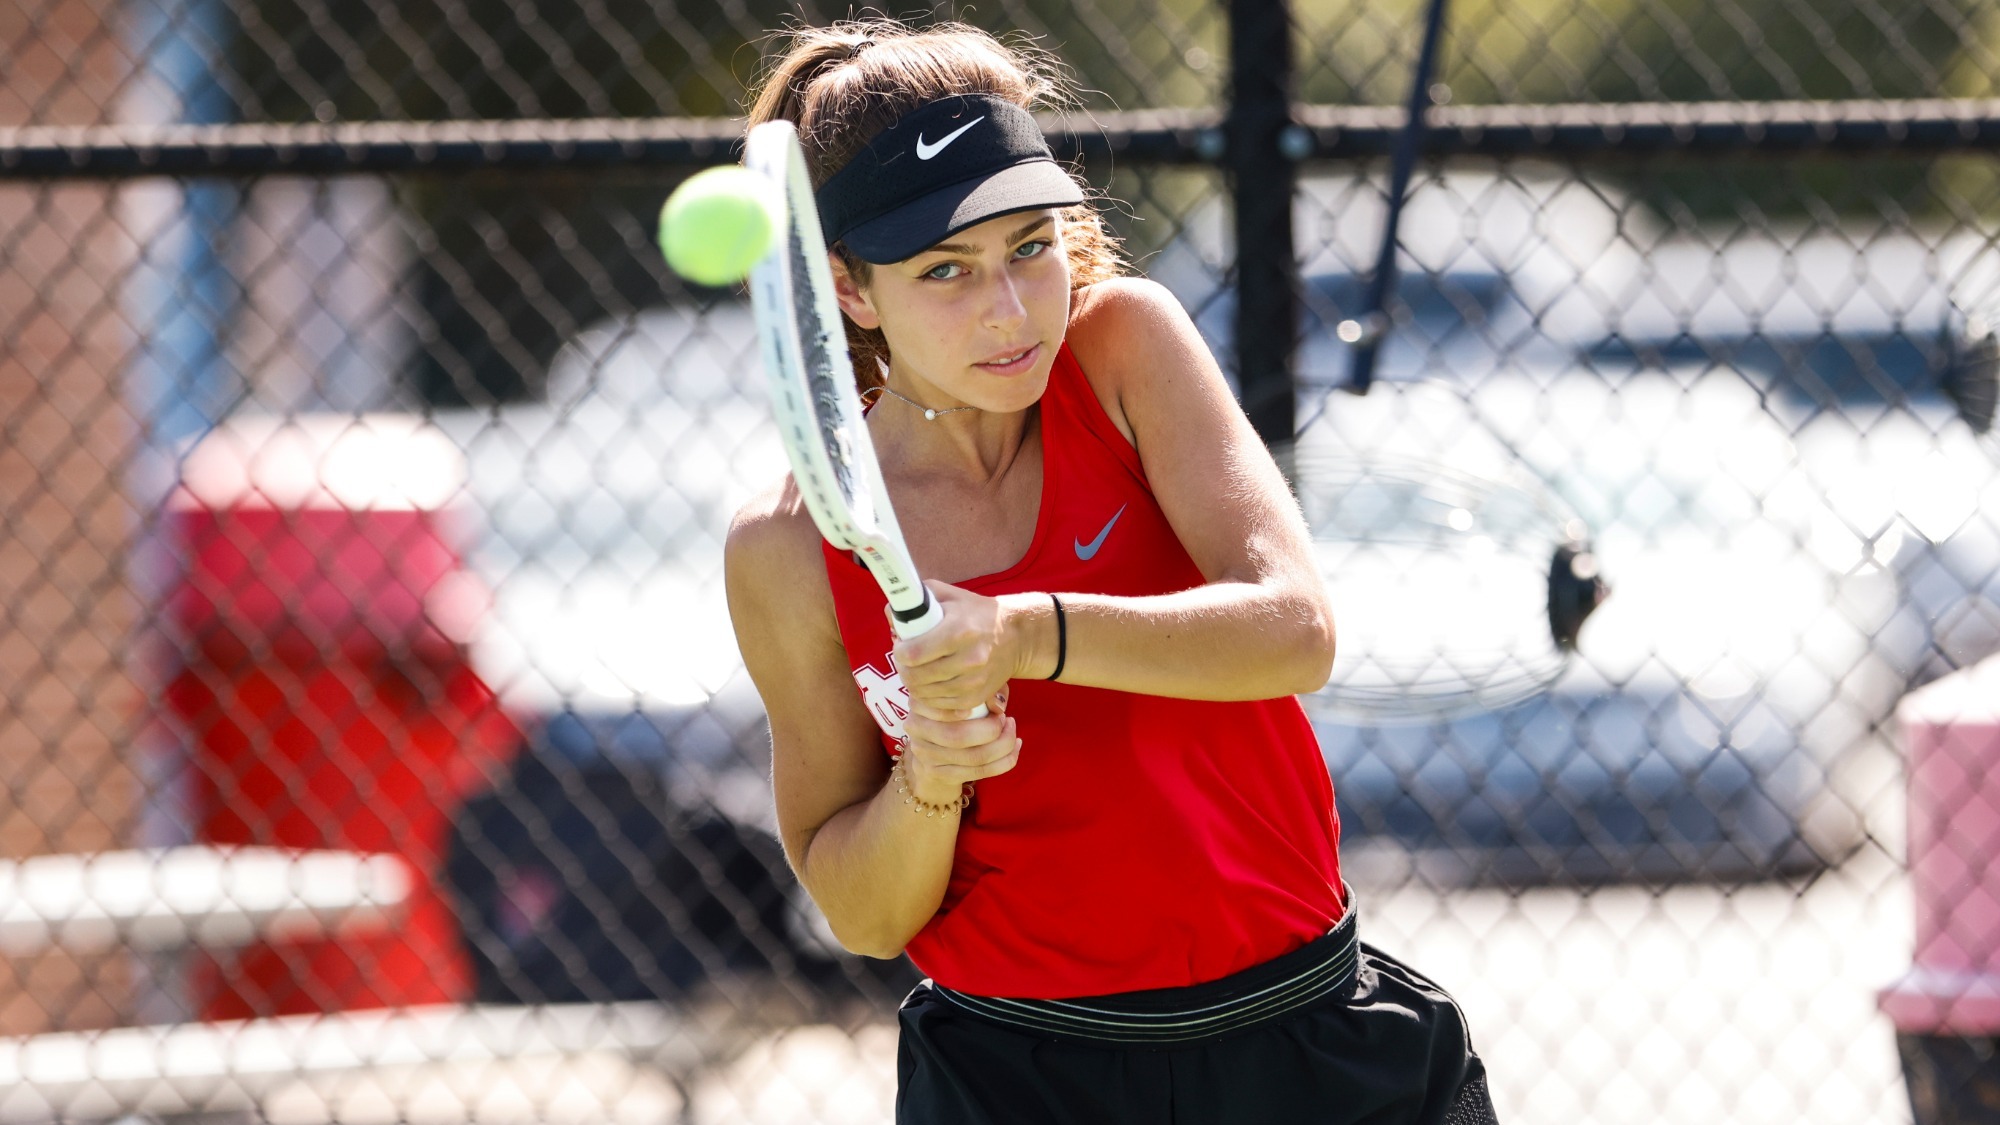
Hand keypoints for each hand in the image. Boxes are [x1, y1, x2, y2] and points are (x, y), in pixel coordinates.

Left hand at [891, 580, 1033, 719]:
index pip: (913, 653)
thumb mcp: (949, 596)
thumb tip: (890, 614)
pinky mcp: (976, 698)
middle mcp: (968, 659)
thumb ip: (917, 600)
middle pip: (915, 677)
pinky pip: (938, 706)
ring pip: (923, 694)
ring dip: (914, 683)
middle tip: (907, 659)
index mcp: (959, 631)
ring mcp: (973, 682)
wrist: (1015, 636)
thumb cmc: (976, 613)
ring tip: (919, 669)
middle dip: (903, 668)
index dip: (899, 651)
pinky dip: (929, 696)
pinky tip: (931, 682)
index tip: (901, 644)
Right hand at [898, 690, 1019, 805]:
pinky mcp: (939, 773)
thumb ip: (985, 689)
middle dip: (993, 730)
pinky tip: (1016, 746)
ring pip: (974, 757)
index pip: (944, 705)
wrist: (935, 744)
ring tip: (1012, 731)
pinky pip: (980, 772)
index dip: (974, 706)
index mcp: (919, 701)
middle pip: (958, 736)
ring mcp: (924, 754)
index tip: (995, 706)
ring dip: (1003, 745)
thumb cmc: (958, 707)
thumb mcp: (968, 690)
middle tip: (1006, 719)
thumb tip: (997, 706)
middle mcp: (915, 727)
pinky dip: (1005, 761)